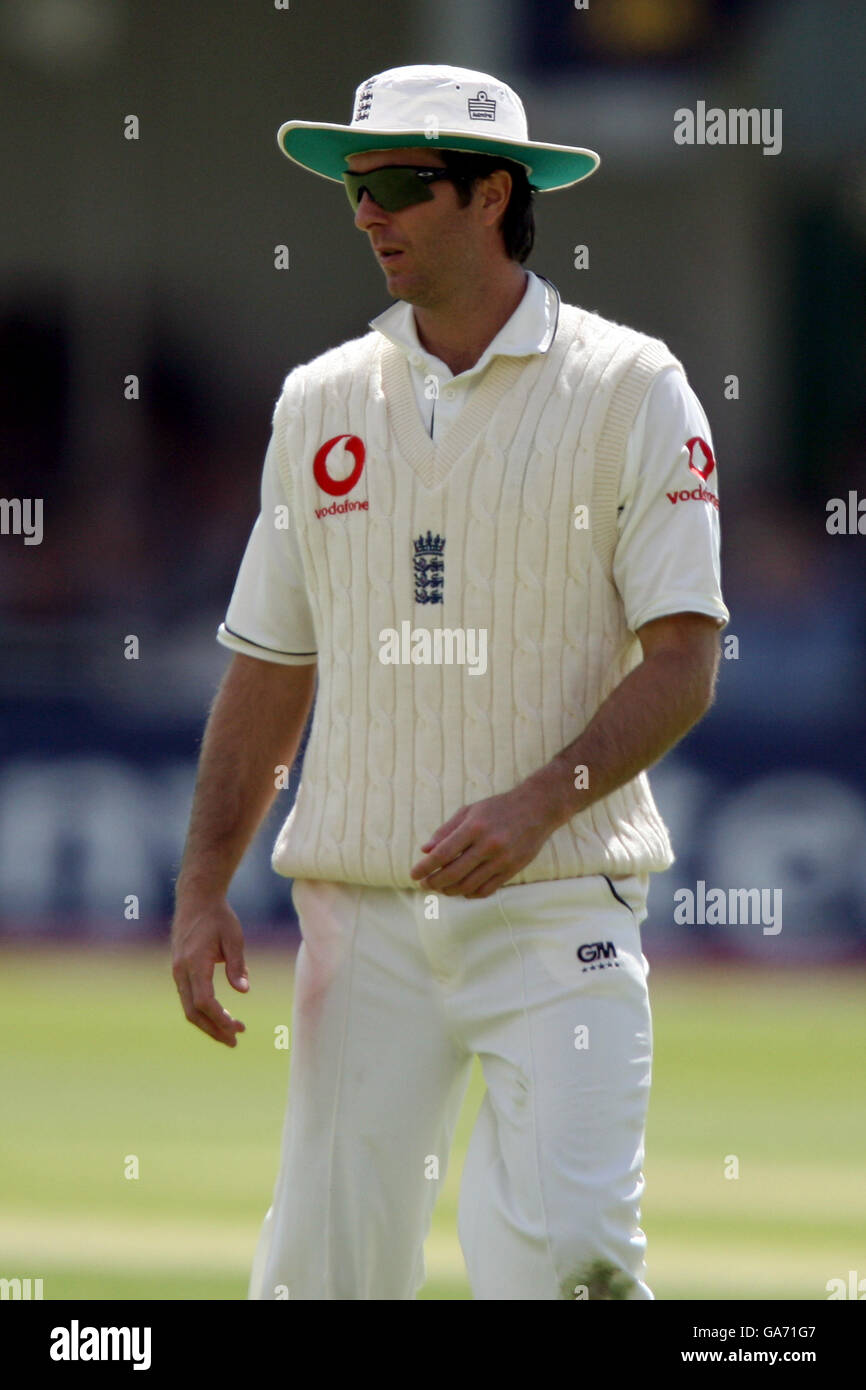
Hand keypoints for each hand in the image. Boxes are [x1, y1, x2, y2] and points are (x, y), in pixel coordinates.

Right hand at [171, 896, 248, 1045]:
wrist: (196, 899)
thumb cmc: (218, 916)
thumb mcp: (233, 937)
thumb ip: (237, 964)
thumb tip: (243, 990)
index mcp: (194, 963)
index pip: (204, 1002)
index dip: (219, 1019)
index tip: (237, 1029)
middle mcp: (181, 971)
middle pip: (193, 1012)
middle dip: (214, 1029)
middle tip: (235, 1041)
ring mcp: (178, 971)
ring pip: (189, 1007)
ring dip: (209, 1023)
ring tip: (231, 1033)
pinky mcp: (180, 970)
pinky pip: (188, 998)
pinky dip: (203, 1011)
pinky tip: (220, 1015)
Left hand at [410, 784, 558, 897]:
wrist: (538, 808)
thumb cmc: (498, 807)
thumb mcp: (470, 810)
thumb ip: (446, 831)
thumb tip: (425, 851)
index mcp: (474, 827)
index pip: (443, 854)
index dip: (425, 867)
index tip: (413, 875)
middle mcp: (488, 845)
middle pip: (453, 874)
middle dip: (434, 882)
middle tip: (424, 884)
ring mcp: (502, 859)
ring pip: (469, 886)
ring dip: (450, 891)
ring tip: (440, 888)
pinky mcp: (512, 869)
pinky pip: (487, 890)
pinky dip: (470, 893)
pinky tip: (462, 890)